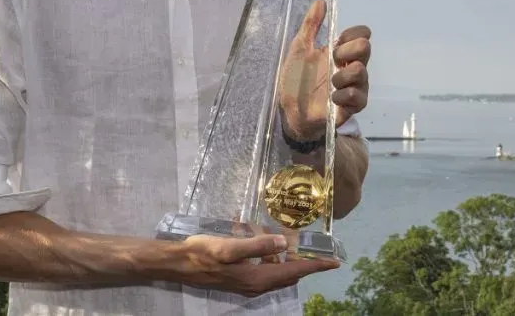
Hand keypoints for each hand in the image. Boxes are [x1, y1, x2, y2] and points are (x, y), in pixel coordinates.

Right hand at [176, 234, 337, 297]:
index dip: (317, 265)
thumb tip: (284, 242)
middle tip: (312, 241)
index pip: (296, 271)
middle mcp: (257, 284)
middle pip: (289, 271)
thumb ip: (258, 245)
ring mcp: (248, 282)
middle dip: (302, 257)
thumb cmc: (204, 254)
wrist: (179, 264)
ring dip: (279, 250)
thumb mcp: (230, 247)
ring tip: (278, 230)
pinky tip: (251, 230)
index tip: (335, 261)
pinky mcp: (239, 275)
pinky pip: (260, 263)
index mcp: (259, 278)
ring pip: (275, 266)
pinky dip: (263, 249)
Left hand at [279, 0, 371, 140]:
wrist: (290, 111)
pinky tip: (332, 97)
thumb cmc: (295, 79)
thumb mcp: (299, 48)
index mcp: (340, 51)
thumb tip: (321, 0)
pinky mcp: (352, 106)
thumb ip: (311, 25)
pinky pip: (359, 96)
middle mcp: (350, 66)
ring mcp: (354, 86)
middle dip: (347, 51)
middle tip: (332, 60)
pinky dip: (345, 94)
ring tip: (330, 83)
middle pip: (365, 48)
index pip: (361, 34)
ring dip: (343, 75)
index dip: (352, 34)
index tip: (336, 41)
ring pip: (362, 72)